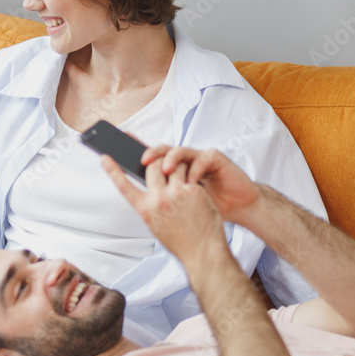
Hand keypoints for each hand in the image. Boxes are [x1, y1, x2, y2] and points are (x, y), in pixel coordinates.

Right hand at [103, 155, 227, 267]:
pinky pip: (191, 175)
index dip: (112, 170)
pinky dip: (194, 178)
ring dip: (178, 167)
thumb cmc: (180, 242)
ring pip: (175, 165)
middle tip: (164, 164)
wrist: (203, 252)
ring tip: (183, 178)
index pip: (124, 186)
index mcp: (145, 210)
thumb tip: (152, 187)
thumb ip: (151, 205)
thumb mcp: (156, 225)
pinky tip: (197, 192)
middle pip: (153, 165)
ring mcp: (177, 194)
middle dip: (158, 161)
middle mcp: (159, 200)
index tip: (104, 158)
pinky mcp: (194, 191)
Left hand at [141, 146, 260, 224]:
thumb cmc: (209, 205)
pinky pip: (202, 158)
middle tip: (142, 161)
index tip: (116, 148)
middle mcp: (183, 161)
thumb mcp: (181, 203)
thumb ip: (165, 196)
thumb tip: (140, 197)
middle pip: (162, 151)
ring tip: (166, 170)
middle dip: (150, 154)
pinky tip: (192, 181)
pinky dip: (196, 170)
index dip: (135, 151)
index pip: (150, 158)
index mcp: (173, 170)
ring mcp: (198, 157)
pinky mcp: (215, 158)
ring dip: (171, 159)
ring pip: (180, 150)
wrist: (238, 206)